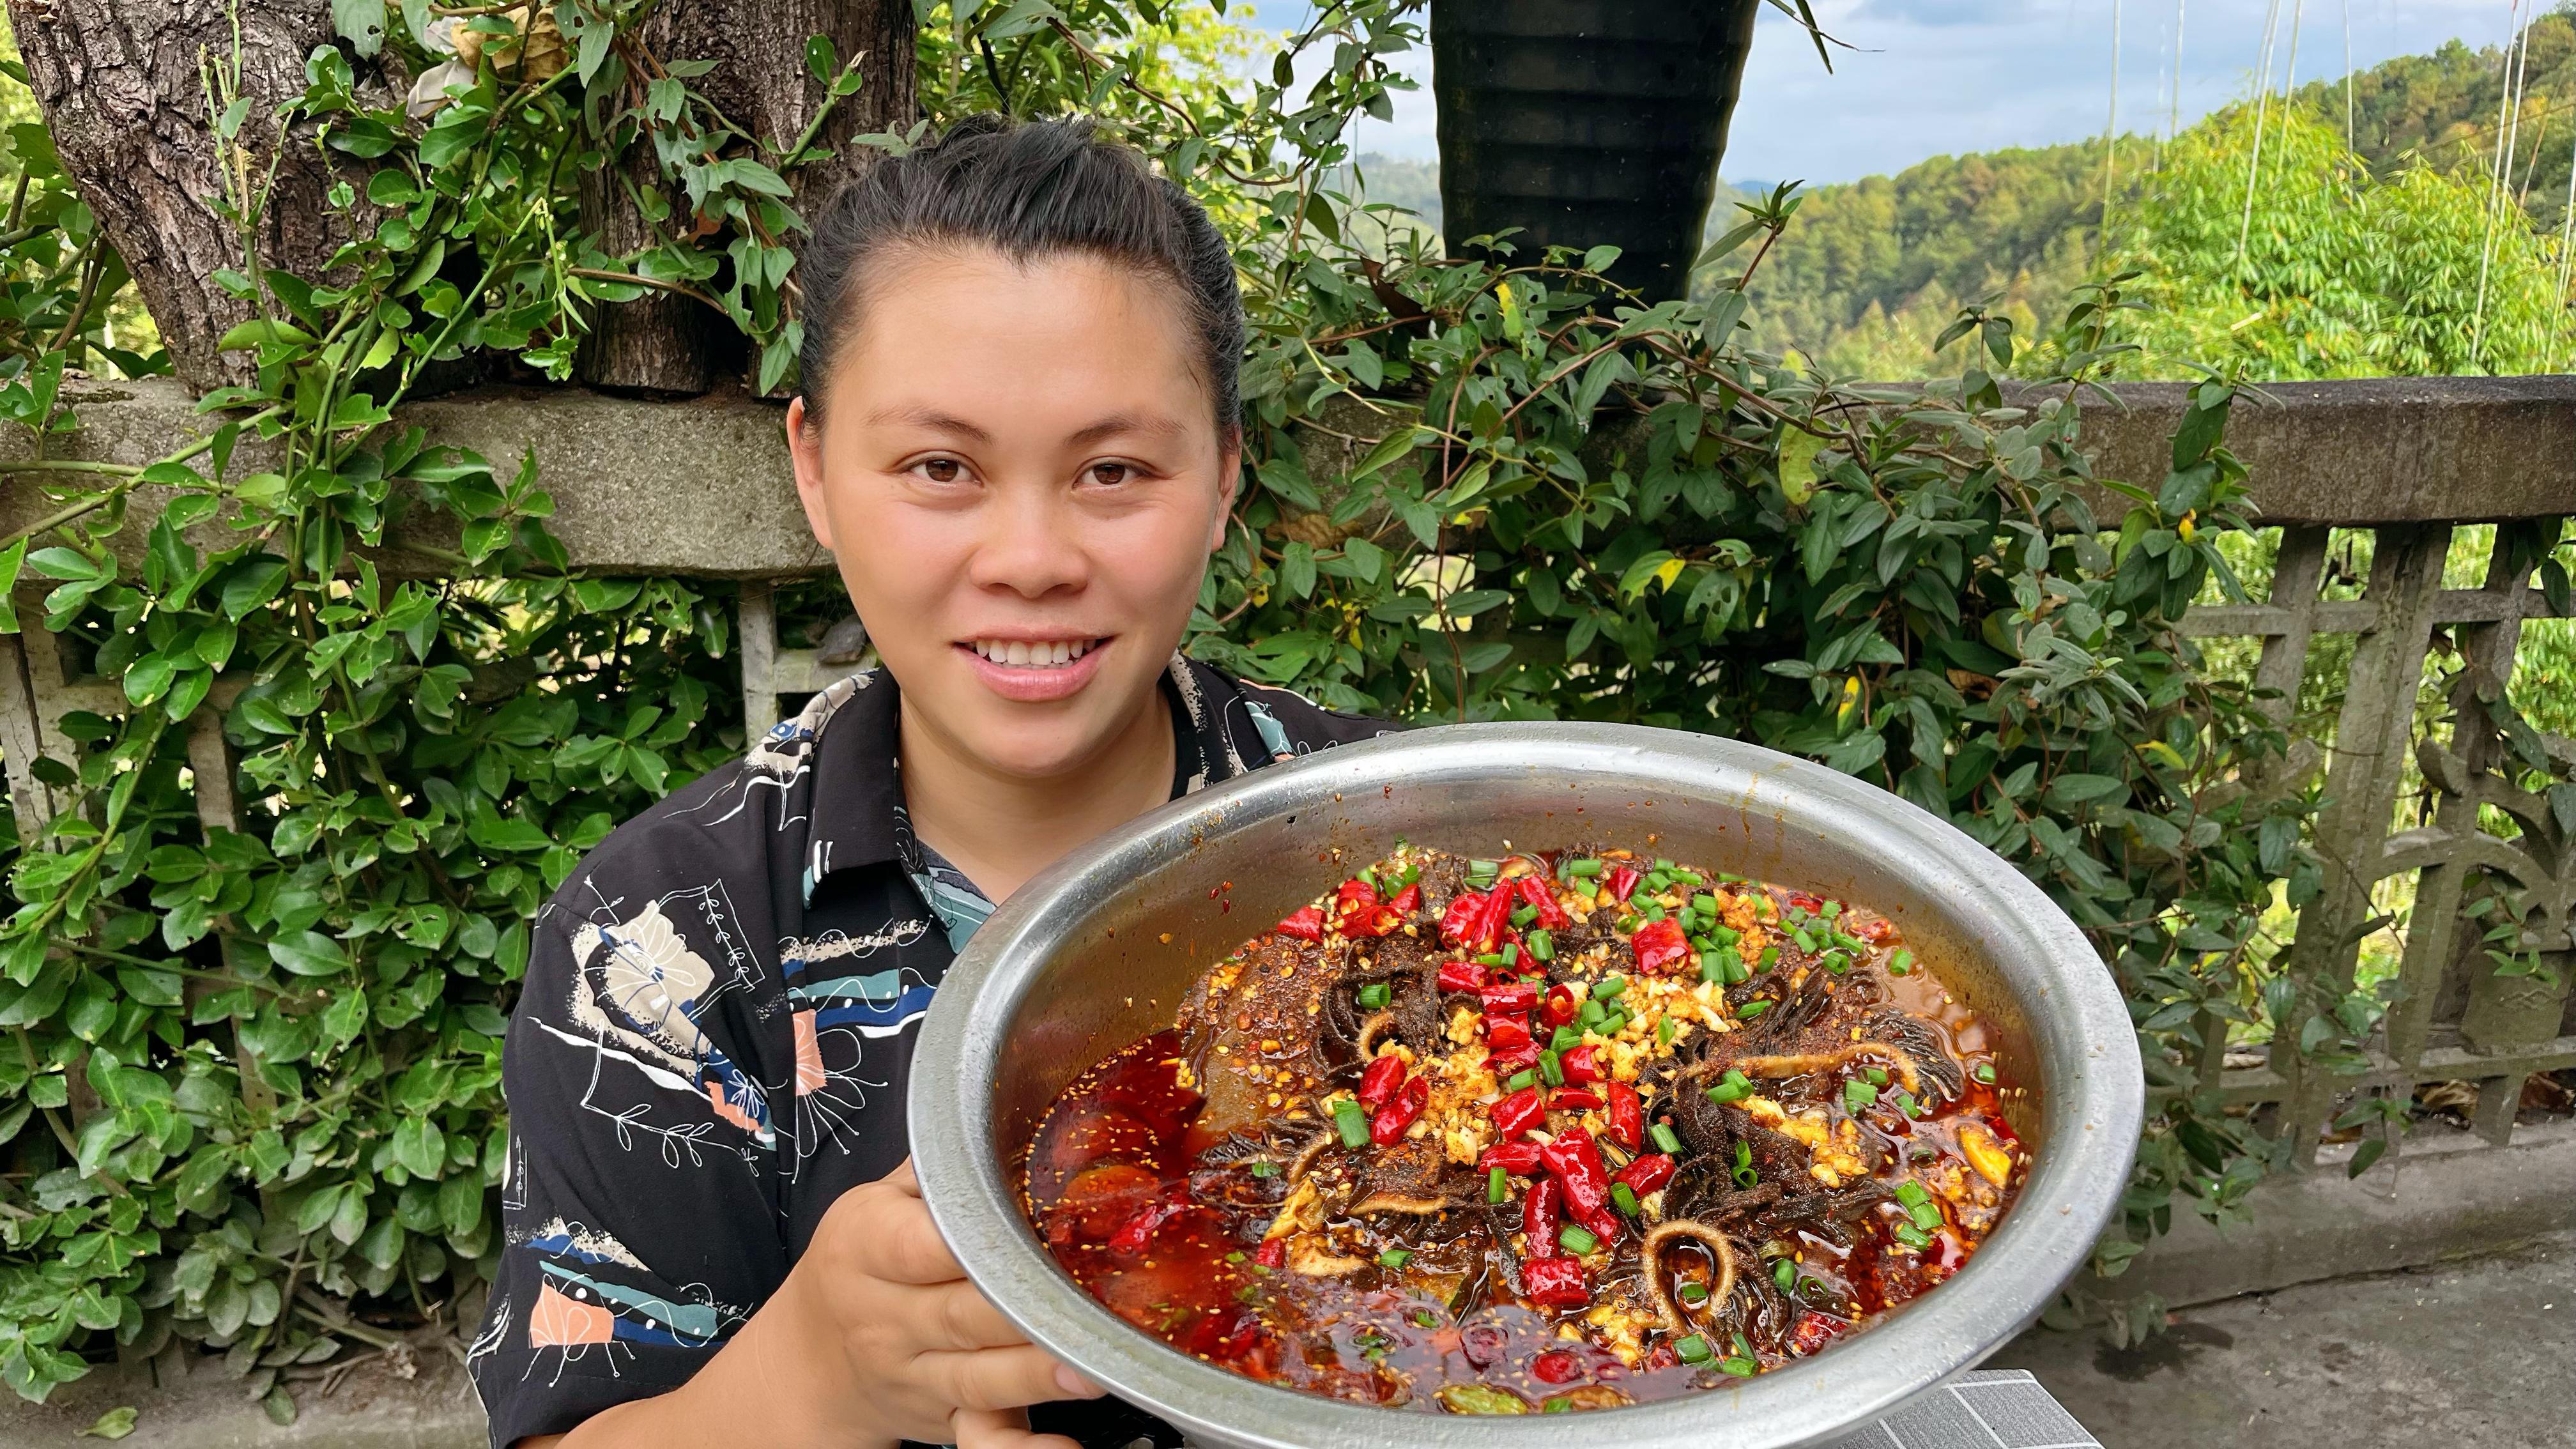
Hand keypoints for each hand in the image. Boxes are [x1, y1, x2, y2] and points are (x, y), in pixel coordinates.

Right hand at [781, 1159, 1101, 1447]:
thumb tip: (1000, 1110)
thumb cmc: (856, 1263)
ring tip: (1094, 1362)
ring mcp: (915, 1376)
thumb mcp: (873, 1203)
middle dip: (1025, 1308)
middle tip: (1091, 1294)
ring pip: (980, 1376)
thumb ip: (933, 1169)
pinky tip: (1061, 1448)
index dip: (974, 1237)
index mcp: (865, 1248)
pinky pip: (980, 1439)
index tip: (1032, 1223)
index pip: (920, 1243)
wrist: (806, 1364)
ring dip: (1038, 1372)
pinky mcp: (943, 1419)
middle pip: (962, 1313)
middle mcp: (886, 1317)